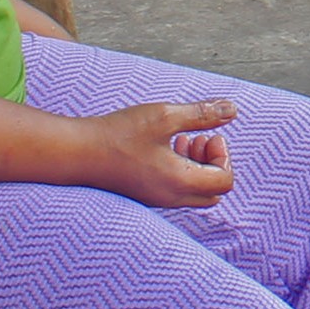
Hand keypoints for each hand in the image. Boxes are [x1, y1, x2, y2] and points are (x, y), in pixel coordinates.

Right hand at [73, 99, 237, 205]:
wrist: (76, 153)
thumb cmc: (119, 134)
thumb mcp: (164, 116)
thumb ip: (201, 114)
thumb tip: (233, 109)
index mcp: (180, 182)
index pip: (225, 181)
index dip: (223, 155)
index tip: (207, 134)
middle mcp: (170, 198)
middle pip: (214, 192)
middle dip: (214, 163)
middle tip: (198, 139)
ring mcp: (156, 199)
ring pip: (194, 192)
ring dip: (197, 165)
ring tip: (180, 139)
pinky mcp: (144, 195)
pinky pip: (175, 190)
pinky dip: (179, 170)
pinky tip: (162, 146)